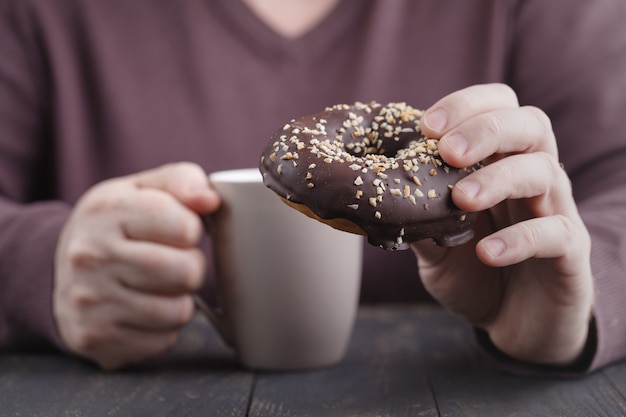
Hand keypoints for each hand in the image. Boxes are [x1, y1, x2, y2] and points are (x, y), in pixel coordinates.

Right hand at [53, 162, 219, 369]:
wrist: (58, 271)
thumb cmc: (116, 226)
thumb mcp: (143, 189)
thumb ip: (183, 181)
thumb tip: (210, 200)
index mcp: (107, 210)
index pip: (185, 226)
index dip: (192, 229)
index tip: (178, 230)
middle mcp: (91, 255)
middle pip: (186, 272)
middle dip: (191, 267)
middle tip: (174, 261)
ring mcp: (90, 301)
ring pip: (178, 311)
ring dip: (179, 299)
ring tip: (158, 285)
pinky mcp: (96, 338)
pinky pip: (162, 341)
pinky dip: (163, 328)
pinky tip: (142, 309)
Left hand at [413, 84, 593, 365]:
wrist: (515, 323)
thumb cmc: (475, 272)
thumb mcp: (436, 246)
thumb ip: (416, 219)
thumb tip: (372, 198)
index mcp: (501, 162)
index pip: (499, 107)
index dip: (466, 106)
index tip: (426, 125)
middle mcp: (533, 176)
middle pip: (530, 125)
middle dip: (487, 129)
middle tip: (448, 150)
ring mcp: (555, 210)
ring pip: (544, 171)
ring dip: (499, 179)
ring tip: (462, 199)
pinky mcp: (571, 251)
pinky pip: (556, 233)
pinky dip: (521, 239)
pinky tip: (487, 253)